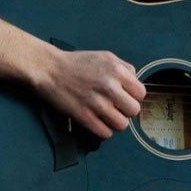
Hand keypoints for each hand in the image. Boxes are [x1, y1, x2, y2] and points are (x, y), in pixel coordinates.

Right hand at [0, 17, 145, 138]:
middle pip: (134, 111)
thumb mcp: (105, 56)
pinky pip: (105, 133)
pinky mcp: (84, 117)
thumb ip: (124, 68)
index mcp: (117, 71)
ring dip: (115, 122)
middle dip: (126, 110)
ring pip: (122, 125)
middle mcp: (110, 87)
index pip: (141, 94)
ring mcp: (97, 103)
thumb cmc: (77, 63)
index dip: (133, 96)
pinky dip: (103, 130)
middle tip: (116, 107)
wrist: (50, 69)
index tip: (124, 97)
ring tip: (107, 116)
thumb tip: (135, 81)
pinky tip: (97, 122)